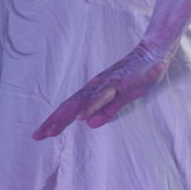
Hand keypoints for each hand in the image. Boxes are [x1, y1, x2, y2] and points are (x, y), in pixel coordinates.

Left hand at [32, 42, 171, 139]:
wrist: (152, 54)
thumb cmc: (137, 76)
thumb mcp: (121, 99)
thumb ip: (107, 110)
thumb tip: (90, 124)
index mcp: (95, 91)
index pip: (72, 107)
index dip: (56, 119)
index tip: (42, 133)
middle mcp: (95, 86)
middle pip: (70, 105)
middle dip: (53, 120)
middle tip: (37, 135)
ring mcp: (105, 84)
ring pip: (81, 102)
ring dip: (65, 116)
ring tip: (51, 129)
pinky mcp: (117, 83)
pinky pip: (101, 97)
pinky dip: (89, 106)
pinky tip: (81, 116)